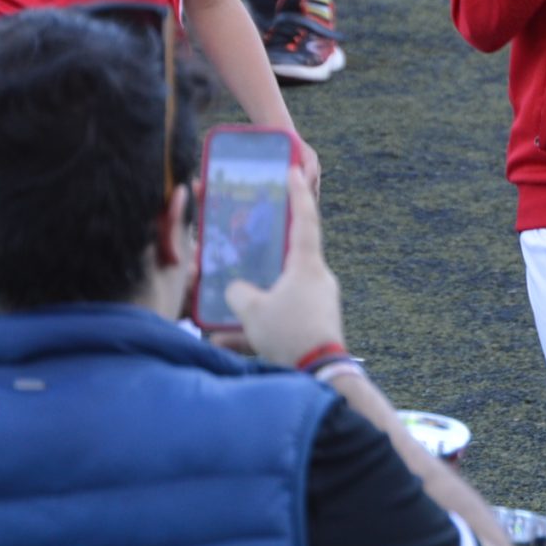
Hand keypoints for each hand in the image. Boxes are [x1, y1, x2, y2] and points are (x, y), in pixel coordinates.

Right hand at [223, 144, 345, 366]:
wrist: (320, 376)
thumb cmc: (290, 334)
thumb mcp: (252, 310)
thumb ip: (237, 292)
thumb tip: (233, 289)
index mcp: (307, 265)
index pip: (304, 219)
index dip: (297, 193)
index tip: (294, 169)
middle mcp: (316, 280)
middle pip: (289, 257)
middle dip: (265, 253)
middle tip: (248, 243)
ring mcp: (318, 304)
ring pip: (279, 294)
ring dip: (254, 301)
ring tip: (224, 312)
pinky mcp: (313, 328)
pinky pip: (280, 320)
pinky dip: (255, 328)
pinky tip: (227, 342)